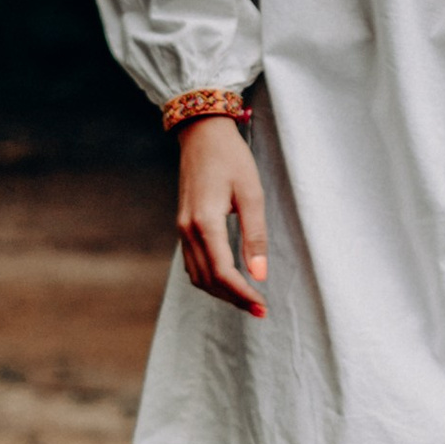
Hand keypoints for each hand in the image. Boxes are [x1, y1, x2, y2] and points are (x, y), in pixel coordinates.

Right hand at [176, 115, 267, 314]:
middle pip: (208, 279)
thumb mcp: (252, 194)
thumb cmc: (231, 158)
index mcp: (205, 222)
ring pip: (197, 275)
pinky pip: (193, 263)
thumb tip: (260, 274)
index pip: (222, 272)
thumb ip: (255, 236)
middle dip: (234, 299)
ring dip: (221, 292)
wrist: (202, 134)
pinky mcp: (184, 226)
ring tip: (247, 300)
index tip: (262, 306)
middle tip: (260, 309)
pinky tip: (229, 281)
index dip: (243, 294)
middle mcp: (188, 230)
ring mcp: (182, 229)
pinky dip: (210, 279)